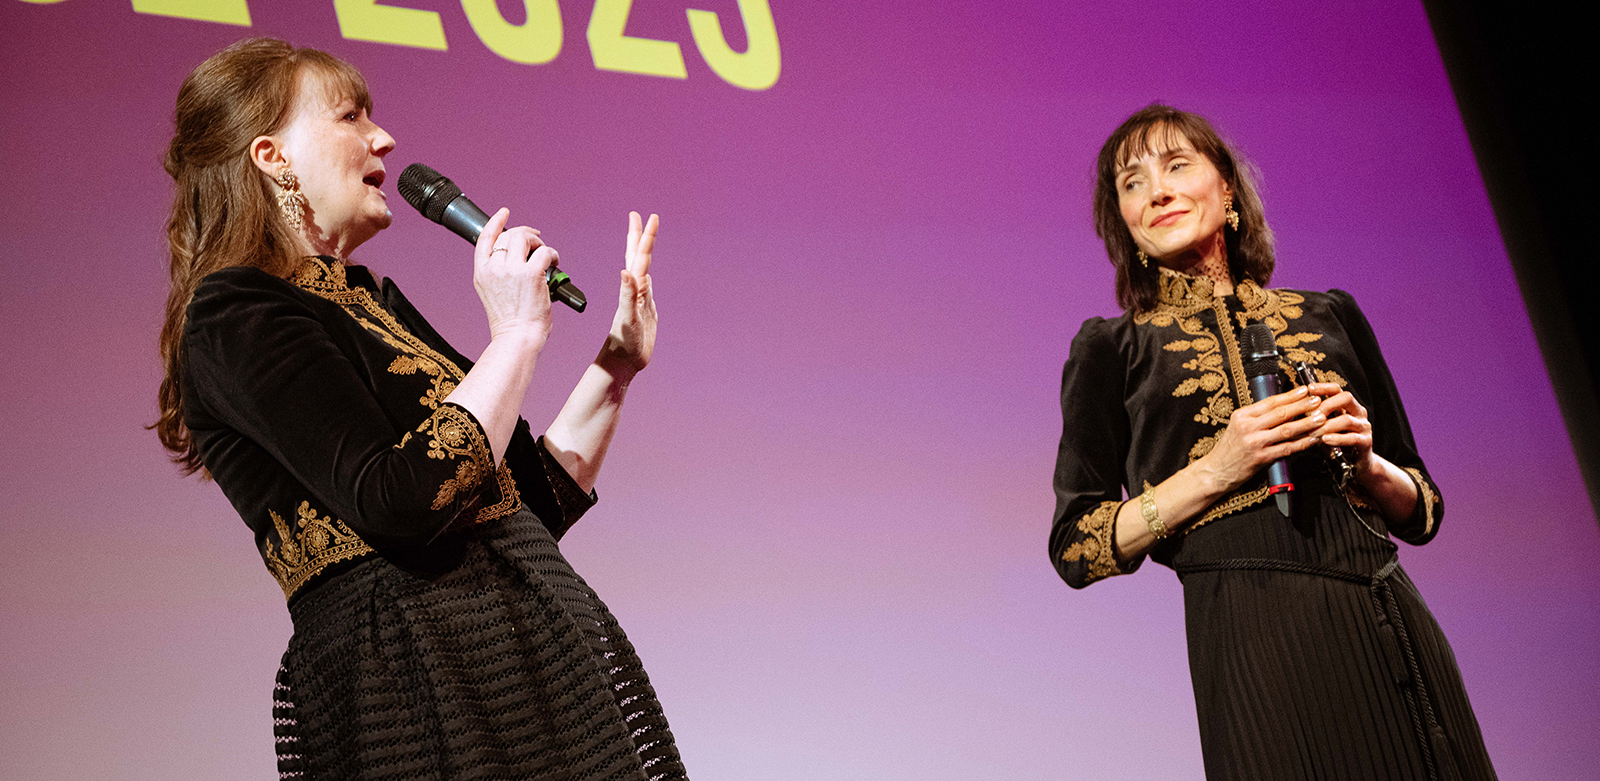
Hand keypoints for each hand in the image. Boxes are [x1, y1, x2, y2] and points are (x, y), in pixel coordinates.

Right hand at [473, 207, 557, 345]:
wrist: (516, 337)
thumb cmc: (510, 322)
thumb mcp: (493, 293)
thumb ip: (499, 274)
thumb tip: (520, 258)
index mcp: (482, 273)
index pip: (485, 238)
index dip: (495, 222)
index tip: (504, 213)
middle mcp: (494, 268)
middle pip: (509, 235)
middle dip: (526, 234)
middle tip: (537, 241)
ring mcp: (512, 270)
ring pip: (525, 238)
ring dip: (538, 242)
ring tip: (544, 253)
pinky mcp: (532, 274)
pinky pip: (545, 252)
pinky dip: (553, 254)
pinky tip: (555, 262)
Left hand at [599, 211, 657, 375]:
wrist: (621, 362)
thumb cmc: (624, 344)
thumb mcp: (628, 318)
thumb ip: (627, 295)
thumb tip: (626, 271)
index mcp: (633, 288)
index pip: (639, 256)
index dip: (644, 237)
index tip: (647, 217)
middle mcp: (636, 289)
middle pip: (638, 257)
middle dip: (640, 236)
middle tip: (642, 217)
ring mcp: (639, 298)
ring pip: (641, 268)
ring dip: (642, 251)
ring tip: (644, 238)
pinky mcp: (643, 309)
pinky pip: (645, 286)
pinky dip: (646, 274)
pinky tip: (645, 273)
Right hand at [1197, 385, 1325, 492]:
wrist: (1216, 471)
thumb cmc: (1229, 449)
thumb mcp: (1237, 426)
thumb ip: (1256, 418)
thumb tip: (1282, 408)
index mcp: (1242, 416)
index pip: (1270, 402)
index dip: (1290, 396)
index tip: (1304, 390)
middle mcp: (1248, 427)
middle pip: (1280, 413)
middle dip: (1302, 405)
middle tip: (1317, 400)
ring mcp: (1255, 442)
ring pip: (1286, 429)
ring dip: (1306, 423)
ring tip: (1320, 417)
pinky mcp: (1261, 458)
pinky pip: (1287, 448)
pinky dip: (1302, 443)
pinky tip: (1313, 439)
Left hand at [1305, 382, 1378, 479]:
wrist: (1357, 461)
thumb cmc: (1339, 440)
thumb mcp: (1327, 424)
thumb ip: (1317, 415)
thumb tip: (1296, 407)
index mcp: (1348, 405)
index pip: (1337, 390)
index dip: (1324, 387)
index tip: (1310, 388)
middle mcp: (1358, 413)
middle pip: (1346, 398)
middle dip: (1327, 405)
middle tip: (1311, 415)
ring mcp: (1364, 427)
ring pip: (1346, 420)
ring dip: (1326, 426)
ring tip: (1313, 432)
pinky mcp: (1366, 442)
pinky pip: (1352, 438)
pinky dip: (1337, 438)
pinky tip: (1325, 439)